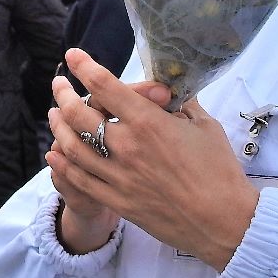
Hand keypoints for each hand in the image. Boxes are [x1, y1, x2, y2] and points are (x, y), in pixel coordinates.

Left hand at [46, 48, 259, 271]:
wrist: (223, 221)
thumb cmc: (220, 171)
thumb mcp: (205, 126)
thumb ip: (183, 105)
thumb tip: (171, 92)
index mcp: (148, 122)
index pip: (105, 85)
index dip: (84, 66)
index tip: (73, 56)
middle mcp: (126, 146)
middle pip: (78, 113)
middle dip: (63, 93)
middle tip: (59, 84)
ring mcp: (118, 176)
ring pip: (71, 146)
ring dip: (58, 126)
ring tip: (54, 115)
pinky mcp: (117, 200)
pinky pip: (79, 179)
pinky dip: (62, 164)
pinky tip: (54, 154)